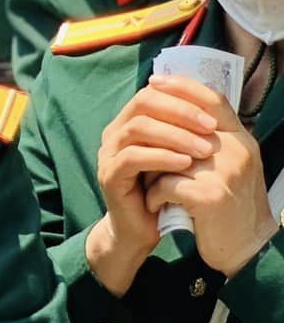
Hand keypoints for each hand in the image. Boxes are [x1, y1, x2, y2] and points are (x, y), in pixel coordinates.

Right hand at [89, 75, 220, 294]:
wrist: (141, 229)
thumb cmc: (163, 190)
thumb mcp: (176, 155)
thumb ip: (183, 131)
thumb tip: (212, 107)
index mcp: (129, 122)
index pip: (152, 93)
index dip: (182, 98)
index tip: (214, 116)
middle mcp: (115, 132)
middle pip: (143, 103)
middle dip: (181, 112)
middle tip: (211, 127)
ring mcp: (108, 153)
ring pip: (138, 128)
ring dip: (175, 135)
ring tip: (204, 150)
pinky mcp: (109, 175)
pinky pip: (133, 157)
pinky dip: (161, 157)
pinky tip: (185, 164)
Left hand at [142, 76, 276, 277]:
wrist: (245, 249)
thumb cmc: (229, 206)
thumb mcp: (228, 167)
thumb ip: (210, 140)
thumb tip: (175, 110)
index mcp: (241, 141)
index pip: (213, 99)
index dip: (182, 87)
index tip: (154, 82)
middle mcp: (237, 152)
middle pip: (184, 125)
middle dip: (156, 136)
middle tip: (136, 145)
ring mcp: (224, 173)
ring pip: (168, 157)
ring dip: (152, 171)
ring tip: (148, 183)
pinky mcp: (209, 196)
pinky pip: (165, 185)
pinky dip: (154, 196)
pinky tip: (155, 206)